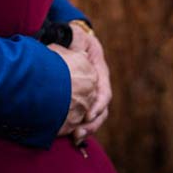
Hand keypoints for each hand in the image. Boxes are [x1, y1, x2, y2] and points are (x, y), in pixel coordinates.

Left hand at [68, 21, 111, 140]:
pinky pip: (83, 116)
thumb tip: (74, 45)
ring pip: (94, 116)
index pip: (104, 92)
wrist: (67, 39)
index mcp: (100, 71)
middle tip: (79, 133)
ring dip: (86, 128)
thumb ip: (76, 41)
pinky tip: (69, 135)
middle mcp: (98, 85)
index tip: (88, 115)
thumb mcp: (75, 35)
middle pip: (101, 109)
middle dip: (92, 123)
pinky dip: (78, 126)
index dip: (98, 105)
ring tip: (75, 137)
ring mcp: (90, 94)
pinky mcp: (80, 99)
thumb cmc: (72, 37)